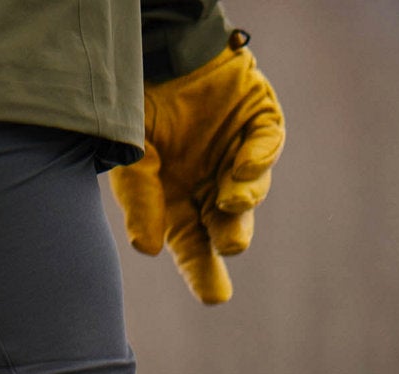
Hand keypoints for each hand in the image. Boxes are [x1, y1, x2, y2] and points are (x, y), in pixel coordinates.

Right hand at [110, 43, 285, 305]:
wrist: (162, 52)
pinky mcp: (260, 123)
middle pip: (228, 227)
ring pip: (252, 189)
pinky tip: (243, 169)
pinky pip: (266, 145)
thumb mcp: (132, 159)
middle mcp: (212, 189)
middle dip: (231, 238)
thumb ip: (140, 200)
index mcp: (181, 208)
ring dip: (244, 199)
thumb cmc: (142, 111)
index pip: (195, 250)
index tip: (215, 297)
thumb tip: (147, 249)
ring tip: (231, 203)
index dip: (203, 274)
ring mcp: (239, 157)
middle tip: (229, 245)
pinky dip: (259, 158)